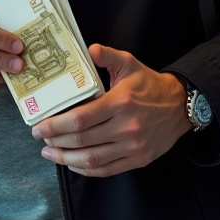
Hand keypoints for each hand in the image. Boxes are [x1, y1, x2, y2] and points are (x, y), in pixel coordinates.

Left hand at [33, 44, 190, 176]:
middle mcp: (126, 127)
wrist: (180, 106)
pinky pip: (107, 170)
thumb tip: (89, 49)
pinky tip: (73, 163)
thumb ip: (107, 56)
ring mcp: (133, 146)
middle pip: (82, 140)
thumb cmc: (149, 85)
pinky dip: (86, 170)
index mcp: (119, 103)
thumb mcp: (129, 63)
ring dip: (66, 159)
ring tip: (51, 154)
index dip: (55, 125)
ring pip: (92, 159)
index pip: (80, 119)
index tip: (39, 127)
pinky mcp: (138, 159)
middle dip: (56, 142)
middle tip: (41, 139)